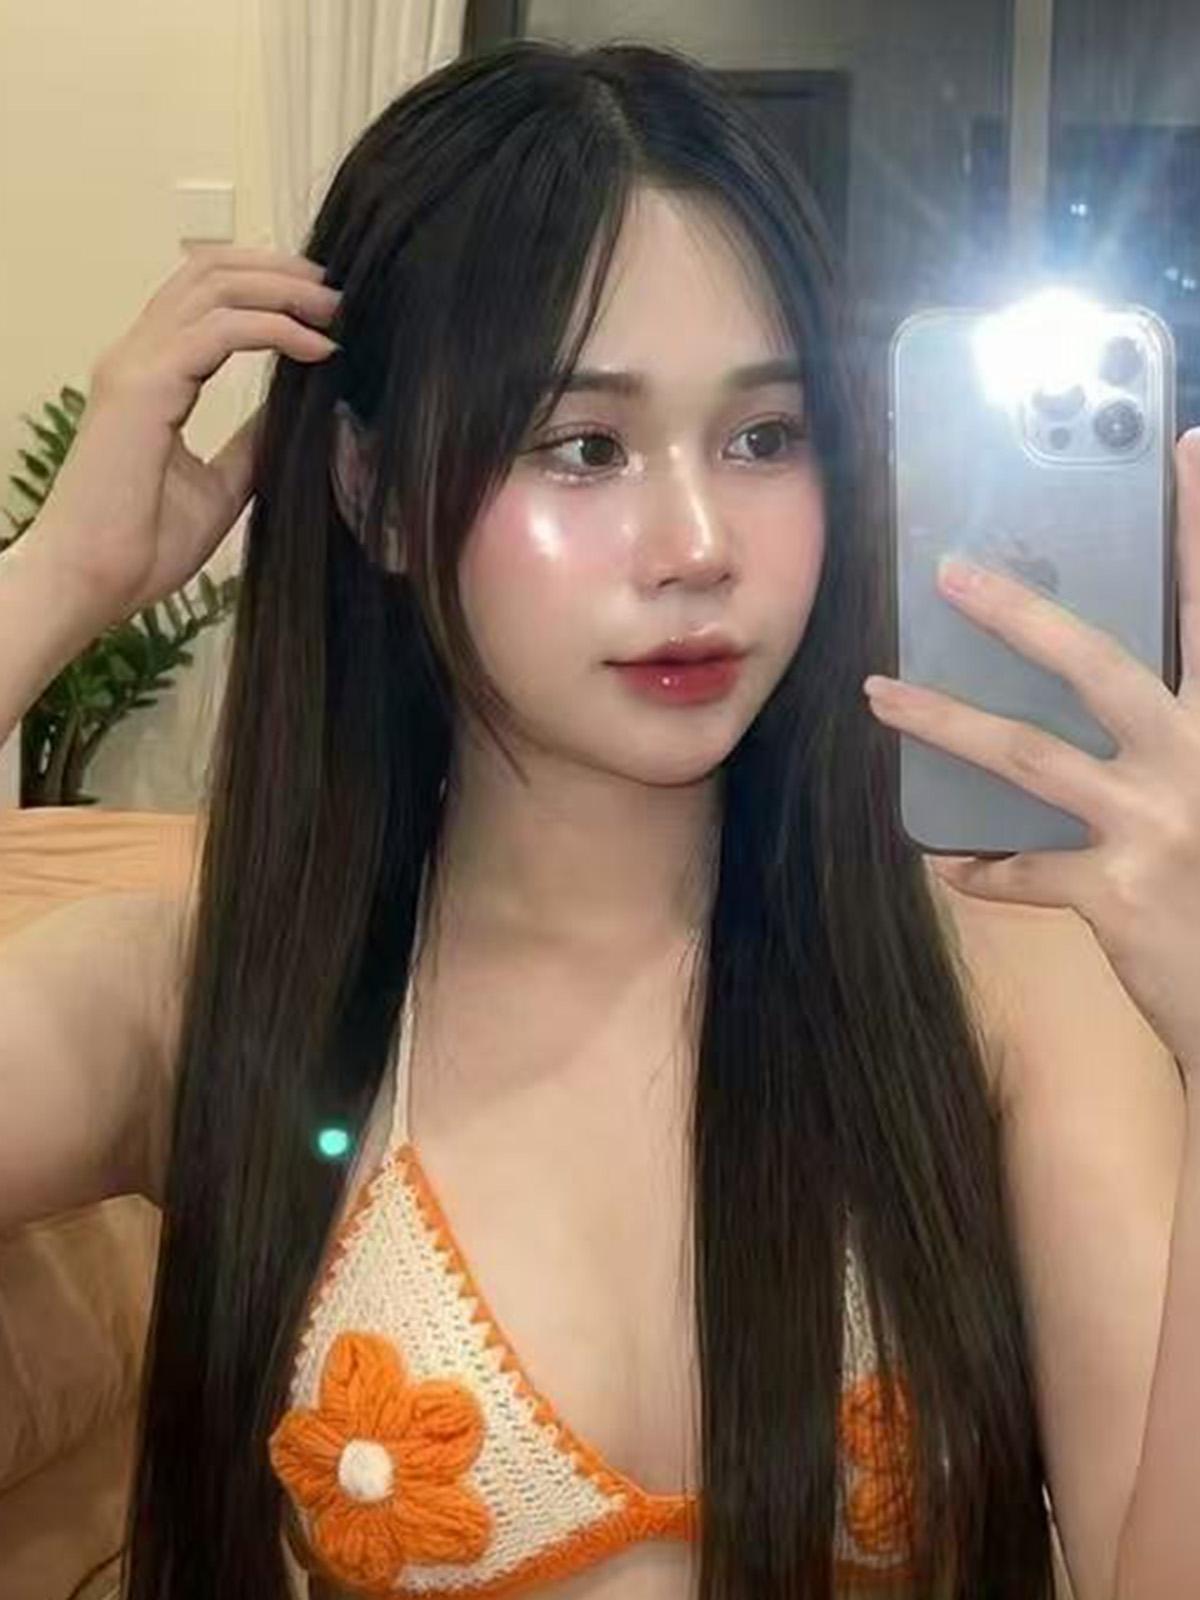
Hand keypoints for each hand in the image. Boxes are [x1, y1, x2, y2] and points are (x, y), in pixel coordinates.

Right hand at [24, 244, 341, 630]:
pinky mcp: (145, 386)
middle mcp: (137, 357)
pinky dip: (275, 329)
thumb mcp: (220, 485)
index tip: (321, 306)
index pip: (204, 298)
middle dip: (279, 269)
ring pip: (214, 288)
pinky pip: (221, 332)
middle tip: (336, 292)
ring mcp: (136, 365)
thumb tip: (293, 413)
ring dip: (282, 288)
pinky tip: (316, 349)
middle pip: (210, 272)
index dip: (264, 286)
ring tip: (332, 309)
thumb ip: (251, 443)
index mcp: (149, 375)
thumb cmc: (142, 547)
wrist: (92, 581)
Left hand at [863, 428, 1199, 1073]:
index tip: (1186, 443)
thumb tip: (1110, 696)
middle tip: (948, 570)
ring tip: (880, 696)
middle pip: (1100, 666)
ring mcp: (1159, 826)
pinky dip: (986, 866)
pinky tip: (955, 864)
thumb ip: (1177, 734)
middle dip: (1020, 612)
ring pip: (1029, 758)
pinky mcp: (1121, 894)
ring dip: (945, 722)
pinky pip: (1025, 869)